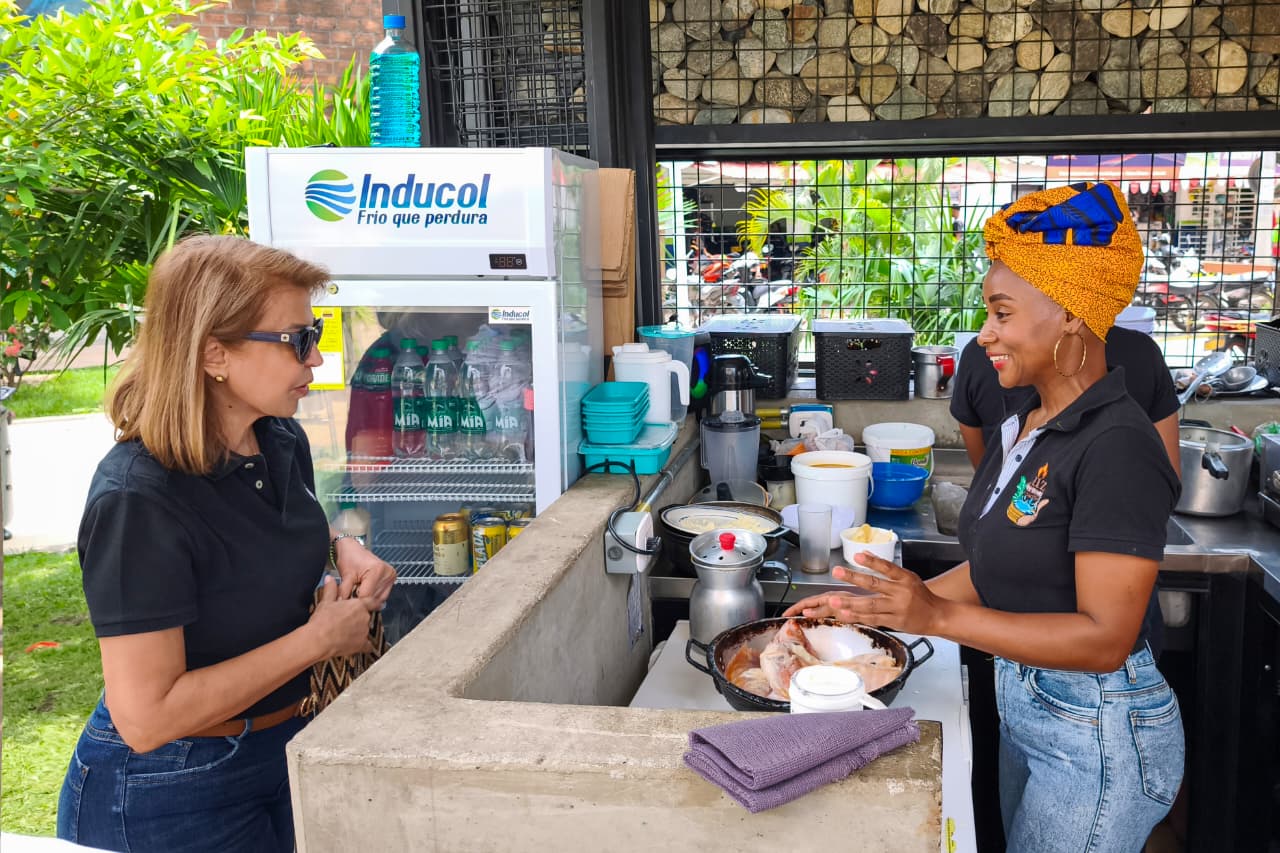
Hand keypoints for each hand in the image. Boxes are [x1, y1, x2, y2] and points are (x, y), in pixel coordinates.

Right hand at [308, 576, 380, 658]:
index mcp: (358, 605)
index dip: (373, 603)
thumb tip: (330, 579)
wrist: (318, 639)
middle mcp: (364, 618)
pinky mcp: (361, 645)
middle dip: (359, 619)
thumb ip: (331, 589)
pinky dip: (363, 645)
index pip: (372, 602)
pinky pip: (367, 645)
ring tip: (345, 634)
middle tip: (347, 622)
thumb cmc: (322, 621)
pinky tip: (357, 645)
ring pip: (365, 630)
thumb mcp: (326, 602)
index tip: (377, 604)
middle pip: (366, 617)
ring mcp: (364, 632)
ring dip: (359, 631)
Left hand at [333, 537, 396, 606]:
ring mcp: (391, 577)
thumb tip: (342, 605)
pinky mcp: (391, 580)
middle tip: (351, 597)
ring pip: (378, 599)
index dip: (355, 601)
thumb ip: (344, 592)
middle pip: (374, 598)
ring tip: (358, 592)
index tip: (347, 603)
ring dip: (367, 600)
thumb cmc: (349, 558)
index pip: (367, 595)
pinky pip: (382, 596)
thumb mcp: (345, 576)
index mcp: (377, 570)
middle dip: (361, 601)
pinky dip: (373, 597)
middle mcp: (388, 573)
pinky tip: (365, 591)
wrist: (353, 549)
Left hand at [783, 553, 947, 635]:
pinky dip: (858, 616)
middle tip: (837, 571)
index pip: (887, 567)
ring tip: (833, 600)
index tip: (856, 555)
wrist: (937, 616)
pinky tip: (844, 614)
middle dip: (854, 578)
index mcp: (905, 578)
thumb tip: (865, 553)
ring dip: (850, 602)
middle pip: (875, 584)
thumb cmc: (920, 595)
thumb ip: (887, 567)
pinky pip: (873, 619)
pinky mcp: (894, 622)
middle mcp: (901, 593)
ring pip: (870, 605)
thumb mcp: (908, 577)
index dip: (872, 561)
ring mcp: (897, 609)